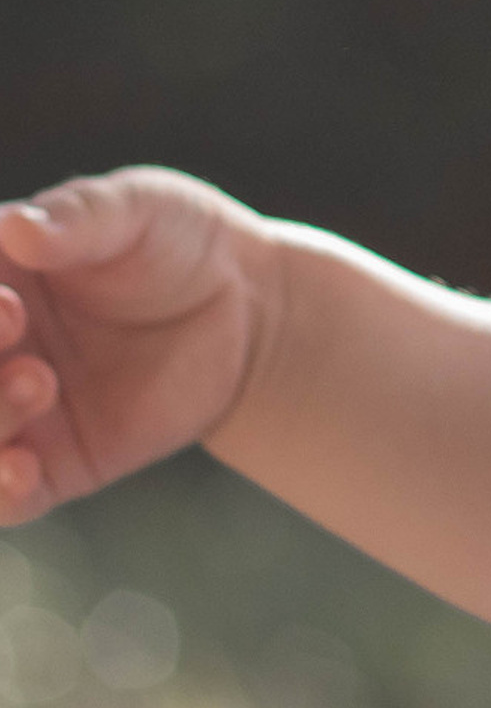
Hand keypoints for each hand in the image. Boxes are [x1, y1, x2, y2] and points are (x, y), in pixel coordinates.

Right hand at [0, 169, 275, 522]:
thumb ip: (80, 217)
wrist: (250, 309)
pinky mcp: (52, 464)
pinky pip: (4, 499)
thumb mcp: (140, 208)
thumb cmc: (182, 241)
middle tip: (14, 329)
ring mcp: (14, 412)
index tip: (10, 306)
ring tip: (40, 383)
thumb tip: (16, 227)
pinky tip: (22, 470)